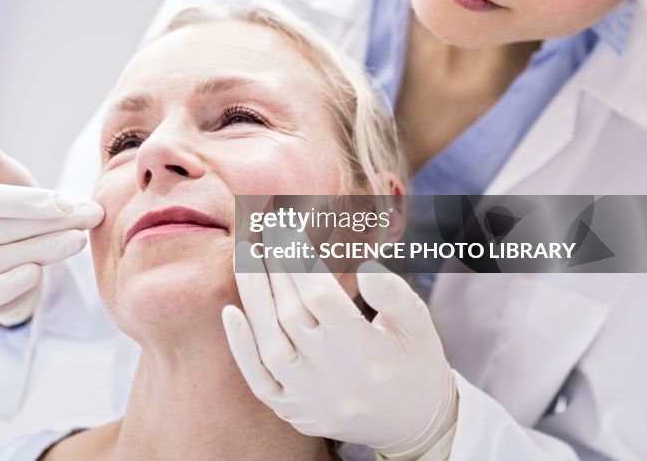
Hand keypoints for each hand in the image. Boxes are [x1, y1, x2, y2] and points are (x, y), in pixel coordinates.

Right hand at [0, 119, 103, 326]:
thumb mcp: (6, 184)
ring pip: (2, 262)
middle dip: (51, 223)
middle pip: (2, 231)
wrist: (8, 267)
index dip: (29, 202)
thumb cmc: (9, 214)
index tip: (66, 201)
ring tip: (79, 240)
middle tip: (90, 216)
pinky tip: (35, 273)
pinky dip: (10, 286)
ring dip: (45, 251)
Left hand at [222, 250, 456, 457]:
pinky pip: (259, 380)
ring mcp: (308, 396)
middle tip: (263, 229)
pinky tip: (229, 312)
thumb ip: (394, 295)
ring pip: (269, 343)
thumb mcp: (419, 326)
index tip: (288, 227)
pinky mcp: (292, 409)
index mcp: (366, 351)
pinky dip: (241, 348)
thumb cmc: (415, 362)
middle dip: (275, 266)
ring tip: (245, 254)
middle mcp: (332, 375)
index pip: (320, 297)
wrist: (411, 423)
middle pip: (291, 312)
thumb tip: (365, 266)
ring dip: (253, 296)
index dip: (301, 260)